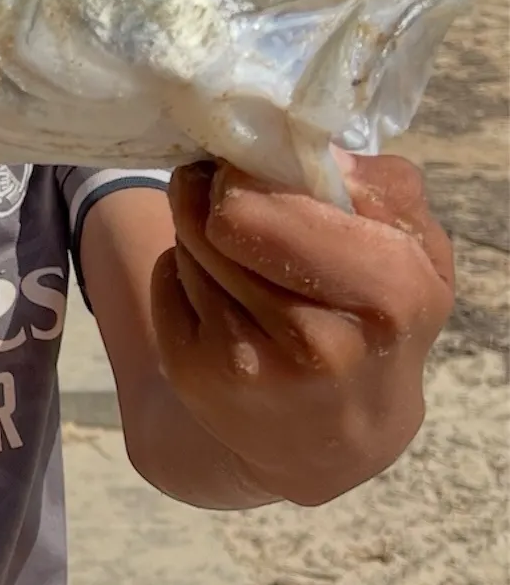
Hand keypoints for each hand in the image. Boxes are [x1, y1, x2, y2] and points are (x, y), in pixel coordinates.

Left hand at [150, 154, 454, 505]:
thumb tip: (297, 147)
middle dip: (216, 198)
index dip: (242, 177)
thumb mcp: (418, 255)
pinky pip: (166, 278)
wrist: (333, 437)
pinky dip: (184, 274)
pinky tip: (223, 299)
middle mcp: (315, 340)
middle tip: (236, 204)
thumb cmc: (379, 321)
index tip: (251, 174)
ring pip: (187, 243)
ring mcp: (245, 363)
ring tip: (244, 259)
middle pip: (209, 219)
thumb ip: (380, 190)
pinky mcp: (194, 374)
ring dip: (204, 235)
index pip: (251, 208)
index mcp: (387, 294)